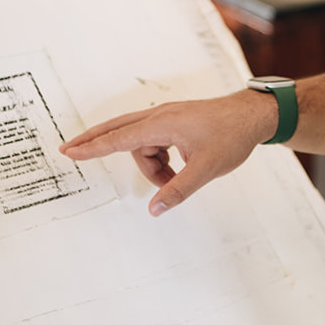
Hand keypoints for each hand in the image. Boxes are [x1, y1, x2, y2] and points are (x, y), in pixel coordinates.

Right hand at [59, 93, 268, 215]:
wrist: (255, 115)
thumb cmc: (232, 136)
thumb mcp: (206, 169)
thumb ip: (178, 190)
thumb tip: (154, 209)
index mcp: (164, 123)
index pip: (119, 137)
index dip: (93, 147)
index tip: (69, 151)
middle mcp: (162, 115)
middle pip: (120, 130)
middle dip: (97, 143)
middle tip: (71, 151)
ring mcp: (169, 116)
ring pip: (143, 143)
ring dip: (151, 166)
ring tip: (175, 181)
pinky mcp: (178, 120)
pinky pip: (155, 140)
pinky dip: (159, 158)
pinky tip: (178, 170)